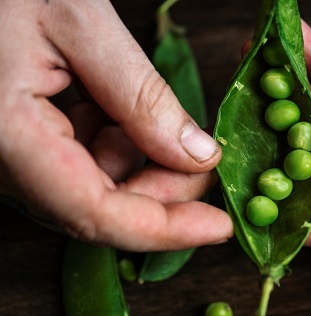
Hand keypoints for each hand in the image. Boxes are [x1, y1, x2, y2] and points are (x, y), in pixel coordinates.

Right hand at [0, 0, 231, 250]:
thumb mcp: (81, 24)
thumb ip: (141, 95)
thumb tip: (198, 156)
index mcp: (8, 136)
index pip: (96, 213)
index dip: (166, 229)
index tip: (220, 226)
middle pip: (99, 208)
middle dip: (163, 188)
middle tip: (205, 158)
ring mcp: (7, 159)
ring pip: (91, 190)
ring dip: (138, 162)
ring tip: (153, 116)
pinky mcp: (16, 147)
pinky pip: (75, 166)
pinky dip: (112, 145)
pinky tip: (118, 111)